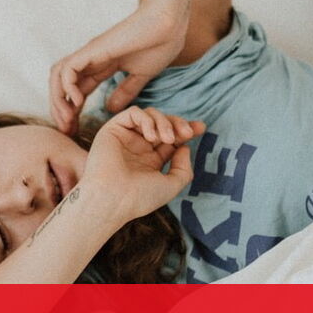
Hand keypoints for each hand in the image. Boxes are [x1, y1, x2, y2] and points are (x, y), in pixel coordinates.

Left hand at [49, 5, 187, 134]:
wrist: (169, 25)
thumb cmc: (159, 45)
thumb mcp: (140, 75)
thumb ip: (126, 91)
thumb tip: (110, 108)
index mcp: (102, 66)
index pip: (78, 91)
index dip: (72, 112)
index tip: (75, 131)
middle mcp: (91, 60)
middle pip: (62, 85)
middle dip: (60, 109)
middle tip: (67, 130)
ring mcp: (90, 54)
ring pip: (59, 76)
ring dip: (58, 99)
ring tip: (67, 120)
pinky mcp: (93, 50)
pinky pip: (68, 69)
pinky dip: (67, 86)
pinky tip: (77, 101)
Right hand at [81, 107, 205, 224]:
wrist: (112, 200)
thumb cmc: (139, 198)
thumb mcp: (171, 186)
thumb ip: (183, 168)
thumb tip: (184, 147)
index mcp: (151, 161)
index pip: (171, 139)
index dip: (186, 130)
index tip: (201, 128)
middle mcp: (138, 147)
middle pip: (163, 123)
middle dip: (178, 124)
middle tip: (187, 133)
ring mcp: (126, 137)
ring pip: (150, 115)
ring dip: (164, 122)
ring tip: (167, 139)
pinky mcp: (113, 129)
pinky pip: (133, 113)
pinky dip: (146, 120)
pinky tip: (151, 137)